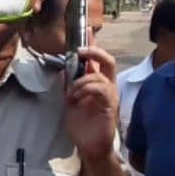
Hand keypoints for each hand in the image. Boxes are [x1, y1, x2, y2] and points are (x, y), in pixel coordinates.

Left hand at [64, 46, 119, 162]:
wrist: (89, 146)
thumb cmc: (82, 125)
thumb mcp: (70, 101)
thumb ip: (69, 85)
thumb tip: (64, 69)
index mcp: (98, 83)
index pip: (97, 60)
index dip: (93, 44)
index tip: (88, 30)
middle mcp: (107, 86)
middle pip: (108, 61)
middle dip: (94, 52)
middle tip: (80, 52)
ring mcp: (110, 95)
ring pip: (100, 76)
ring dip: (81, 81)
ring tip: (71, 93)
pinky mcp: (110, 105)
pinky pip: (101, 89)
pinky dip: (86, 90)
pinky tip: (77, 98)